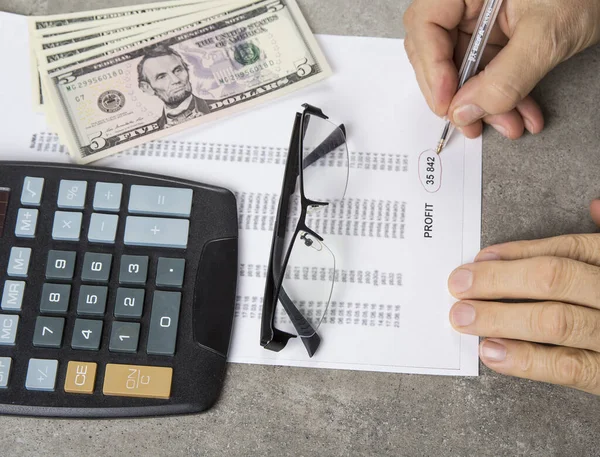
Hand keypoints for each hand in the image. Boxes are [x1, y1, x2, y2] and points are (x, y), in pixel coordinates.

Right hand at [403, 0, 599, 139]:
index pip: (426, 25)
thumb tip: (464, 112)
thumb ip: (503, 78)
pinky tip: (520, 113)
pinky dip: (503, 96)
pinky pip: (488, 71)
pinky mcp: (499, 35)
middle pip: (437, 50)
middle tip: (469, 122)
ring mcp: (482, 17)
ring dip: (485, 103)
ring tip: (508, 124)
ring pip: (464, 68)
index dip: (431, 67)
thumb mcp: (545, 36)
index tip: (447, 103)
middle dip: (458, 94)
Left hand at [448, 200, 599, 394]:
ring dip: (500, 317)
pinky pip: (570, 367)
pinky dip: (527, 360)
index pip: (566, 250)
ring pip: (555, 320)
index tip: (478, 259)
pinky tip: (492, 351)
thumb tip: (596, 205)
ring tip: (462, 316)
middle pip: (554, 278)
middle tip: (458, 286)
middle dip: (499, 280)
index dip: (517, 253)